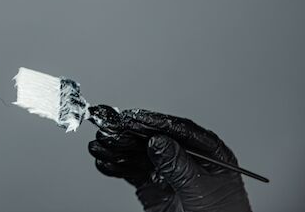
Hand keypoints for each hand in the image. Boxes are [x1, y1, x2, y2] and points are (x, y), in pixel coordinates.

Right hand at [87, 109, 251, 211]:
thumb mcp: (201, 190)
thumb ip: (178, 166)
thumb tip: (159, 141)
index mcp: (208, 153)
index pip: (178, 130)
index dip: (154, 122)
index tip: (134, 118)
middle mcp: (186, 159)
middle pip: (154, 139)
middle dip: (129, 133)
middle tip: (110, 128)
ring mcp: (167, 172)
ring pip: (138, 153)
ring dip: (118, 148)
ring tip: (101, 144)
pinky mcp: (153, 186)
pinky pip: (131, 171)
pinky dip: (116, 166)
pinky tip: (105, 161)